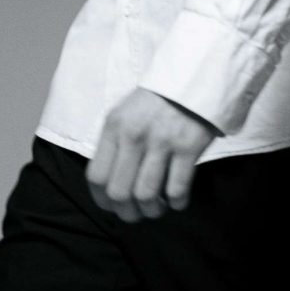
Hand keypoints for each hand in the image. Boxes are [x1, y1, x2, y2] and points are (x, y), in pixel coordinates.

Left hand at [87, 87, 221, 221]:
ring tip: (158, 208)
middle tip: (137, 214)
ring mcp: (161, 141)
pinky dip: (177, 202)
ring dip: (152, 210)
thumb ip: (115, 144)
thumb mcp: (125, 114)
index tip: (112, 207)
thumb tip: (111, 183)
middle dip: (127, 212)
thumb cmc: (157, 99)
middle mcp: (133, 135)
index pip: (96, 176)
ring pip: (146, 195)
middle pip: (119, 191)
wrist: (193, 76)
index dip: (102, 200)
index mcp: (113, 127)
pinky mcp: (188, 146)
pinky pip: (177, 188)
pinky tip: (178, 200)